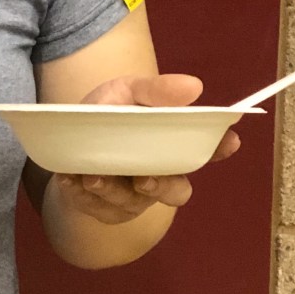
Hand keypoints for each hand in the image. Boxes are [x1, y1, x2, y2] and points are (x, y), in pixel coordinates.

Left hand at [53, 73, 240, 224]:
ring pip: (131, 203)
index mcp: (170, 147)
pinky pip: (96, 207)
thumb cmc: (105, 112)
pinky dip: (82, 194)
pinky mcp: (102, 207)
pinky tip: (70, 181)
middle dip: (161, 187)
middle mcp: (157, 176)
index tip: (229, 139)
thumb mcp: (126, 92)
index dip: (217, 149)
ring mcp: (131, 196)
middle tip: (143, 178)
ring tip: (92, 176)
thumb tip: (194, 86)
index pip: (203, 152)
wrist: (65, 135)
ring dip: (112, 190)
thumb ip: (154, 91)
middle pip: (175, 191)